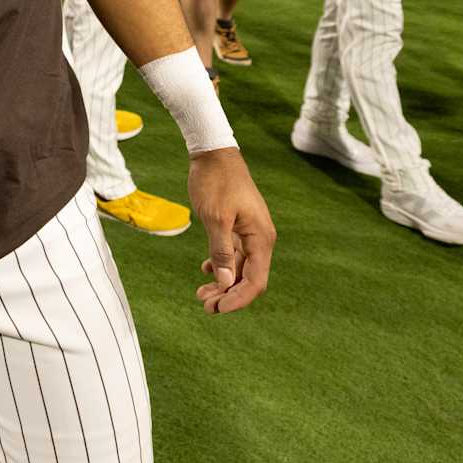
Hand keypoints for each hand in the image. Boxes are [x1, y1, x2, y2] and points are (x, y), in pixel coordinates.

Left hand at [188, 147, 274, 313]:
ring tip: (201, 294)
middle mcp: (260, 239)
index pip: (255, 281)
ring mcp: (250, 233)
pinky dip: (222, 265)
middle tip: (203, 304)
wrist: (213, 153)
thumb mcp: (215, 218)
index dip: (237, 299)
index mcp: (261, 238)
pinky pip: (234, 254)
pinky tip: (207, 269)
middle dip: (228, 295)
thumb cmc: (215, 182)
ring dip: (223, 283)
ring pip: (240, 268)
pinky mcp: (238, 227)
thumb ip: (222, 251)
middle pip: (248, 278)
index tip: (216, 309)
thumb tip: (225, 283)